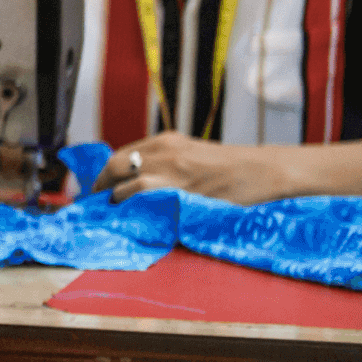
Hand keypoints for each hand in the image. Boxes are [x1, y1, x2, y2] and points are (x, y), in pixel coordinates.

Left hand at [97, 132, 287, 204]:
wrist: (263, 170)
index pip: (120, 156)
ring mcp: (172, 173)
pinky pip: (147, 203)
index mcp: (165, 141)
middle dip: (101, 186)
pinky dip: (135, 212)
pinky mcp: (183, 192)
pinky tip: (133, 220)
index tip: (99, 189)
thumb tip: (132, 181)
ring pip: (127, 188)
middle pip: (114, 167)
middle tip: (98, 203)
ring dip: (117, 203)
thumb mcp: (190, 152)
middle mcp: (163, 153)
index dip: (105, 174)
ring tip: (115, 215)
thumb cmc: (229, 166)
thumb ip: (163, 161)